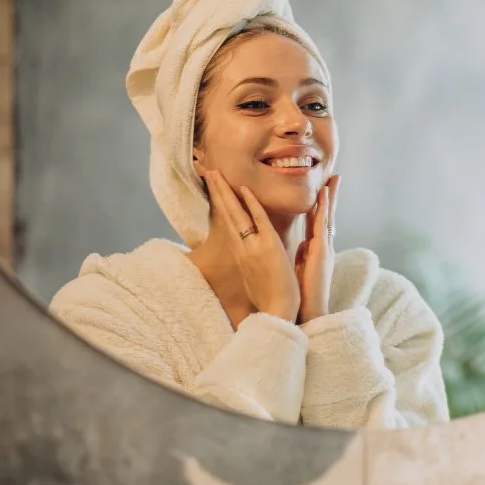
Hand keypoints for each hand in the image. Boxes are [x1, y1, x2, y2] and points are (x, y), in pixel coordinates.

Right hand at [204, 171, 300, 321]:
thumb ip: (251, 261)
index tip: (213, 187)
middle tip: (207, 171)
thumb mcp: (255, 276)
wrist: (277, 313)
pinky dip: (251, 204)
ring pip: (237, 214)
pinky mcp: (267, 248)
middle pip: (226, 214)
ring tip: (216, 173)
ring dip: (226, 192)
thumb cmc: (269, 298)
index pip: (228, 222)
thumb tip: (248, 254)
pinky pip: (258, 221)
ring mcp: (253, 247)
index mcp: (241, 253)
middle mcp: (242, 248)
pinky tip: (243, 188)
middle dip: (217, 191)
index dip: (220, 203)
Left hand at [294, 175, 340, 323]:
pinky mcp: (321, 252)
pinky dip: (323, 209)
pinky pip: (322, 225)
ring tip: (332, 180)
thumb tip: (301, 245)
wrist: (308, 312)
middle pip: (327, 215)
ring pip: (327, 217)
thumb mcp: (300, 269)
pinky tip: (323, 195)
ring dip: (330, 197)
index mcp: (316, 250)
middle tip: (334, 177)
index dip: (321, 205)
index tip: (323, 190)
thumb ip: (302, 255)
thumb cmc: (302, 294)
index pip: (318, 222)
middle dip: (331, 196)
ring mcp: (324, 248)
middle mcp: (323, 246)